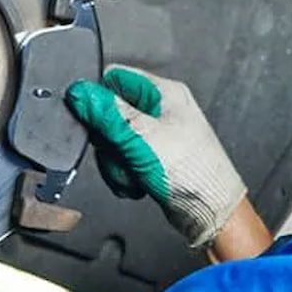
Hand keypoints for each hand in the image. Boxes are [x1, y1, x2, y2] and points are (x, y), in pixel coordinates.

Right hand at [66, 66, 245, 247]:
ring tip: (132, 172)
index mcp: (163, 92)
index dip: (97, 97)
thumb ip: (106, 113)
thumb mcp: (141, 136)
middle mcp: (161, 110)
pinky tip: (136, 182)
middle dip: (108, 140)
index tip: (91, 118)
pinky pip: (122, 159)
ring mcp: (157, 135)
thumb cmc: (193, 172)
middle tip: (119, 152)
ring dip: (115, 162)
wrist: (212, 213)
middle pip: (109, 113)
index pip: (115, 78)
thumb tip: (80, 92)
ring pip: (113, 140)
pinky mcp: (153, 157)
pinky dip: (124, 174)